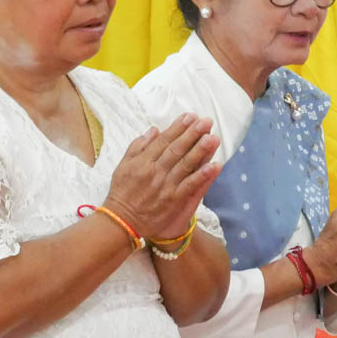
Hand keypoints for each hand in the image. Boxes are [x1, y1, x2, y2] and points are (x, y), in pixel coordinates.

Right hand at [104, 113, 221, 241]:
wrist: (122, 221)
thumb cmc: (122, 193)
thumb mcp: (123, 166)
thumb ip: (138, 147)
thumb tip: (154, 130)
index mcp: (143, 161)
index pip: (163, 140)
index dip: (178, 127)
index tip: (190, 116)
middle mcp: (155, 171)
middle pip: (177, 149)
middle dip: (192, 134)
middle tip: (206, 122)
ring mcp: (165, 185)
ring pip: (185, 164)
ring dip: (201, 150)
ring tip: (213, 138)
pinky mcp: (173, 200)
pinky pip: (190, 185)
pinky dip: (202, 175)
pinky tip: (214, 165)